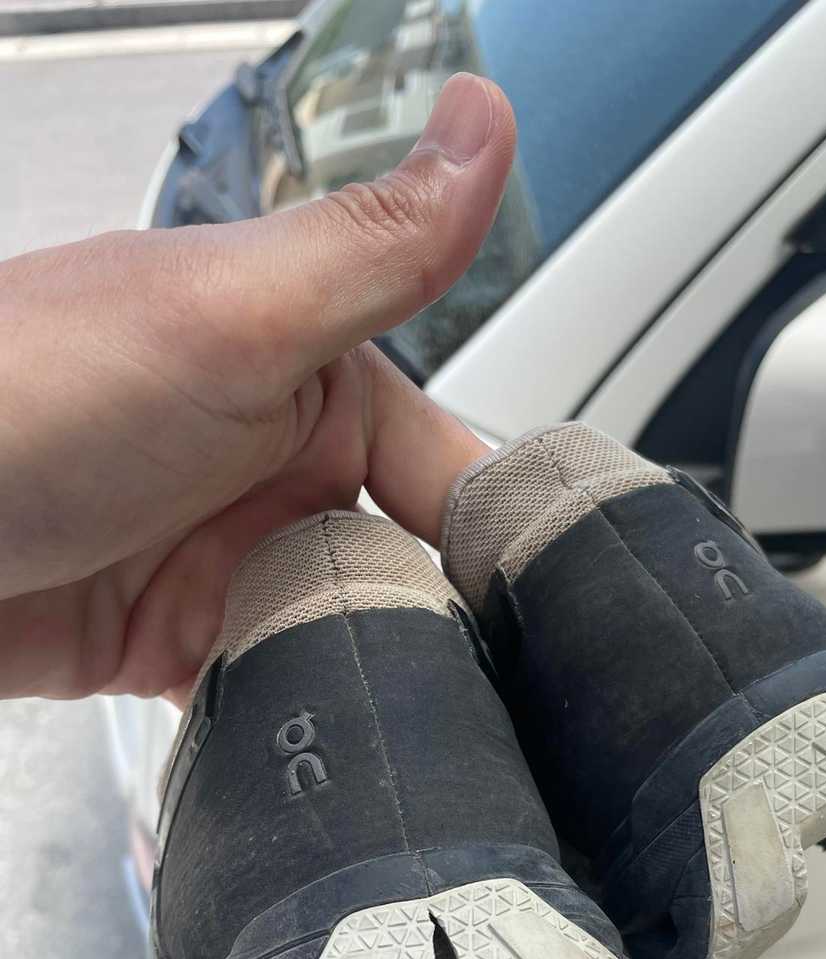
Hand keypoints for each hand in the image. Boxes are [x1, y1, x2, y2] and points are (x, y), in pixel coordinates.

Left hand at [0, 73, 504, 701]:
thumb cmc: (16, 398)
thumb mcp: (223, 316)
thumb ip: (372, 248)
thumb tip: (486, 125)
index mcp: (308, 375)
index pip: (449, 458)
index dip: (495, 529)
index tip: (540, 600)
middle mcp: (274, 464)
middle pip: (407, 561)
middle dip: (434, 620)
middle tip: (460, 680)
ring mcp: (226, 554)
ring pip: (350, 632)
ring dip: (366, 672)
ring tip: (391, 718)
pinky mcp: (179, 636)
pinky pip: (274, 682)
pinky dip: (296, 708)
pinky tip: (317, 734)